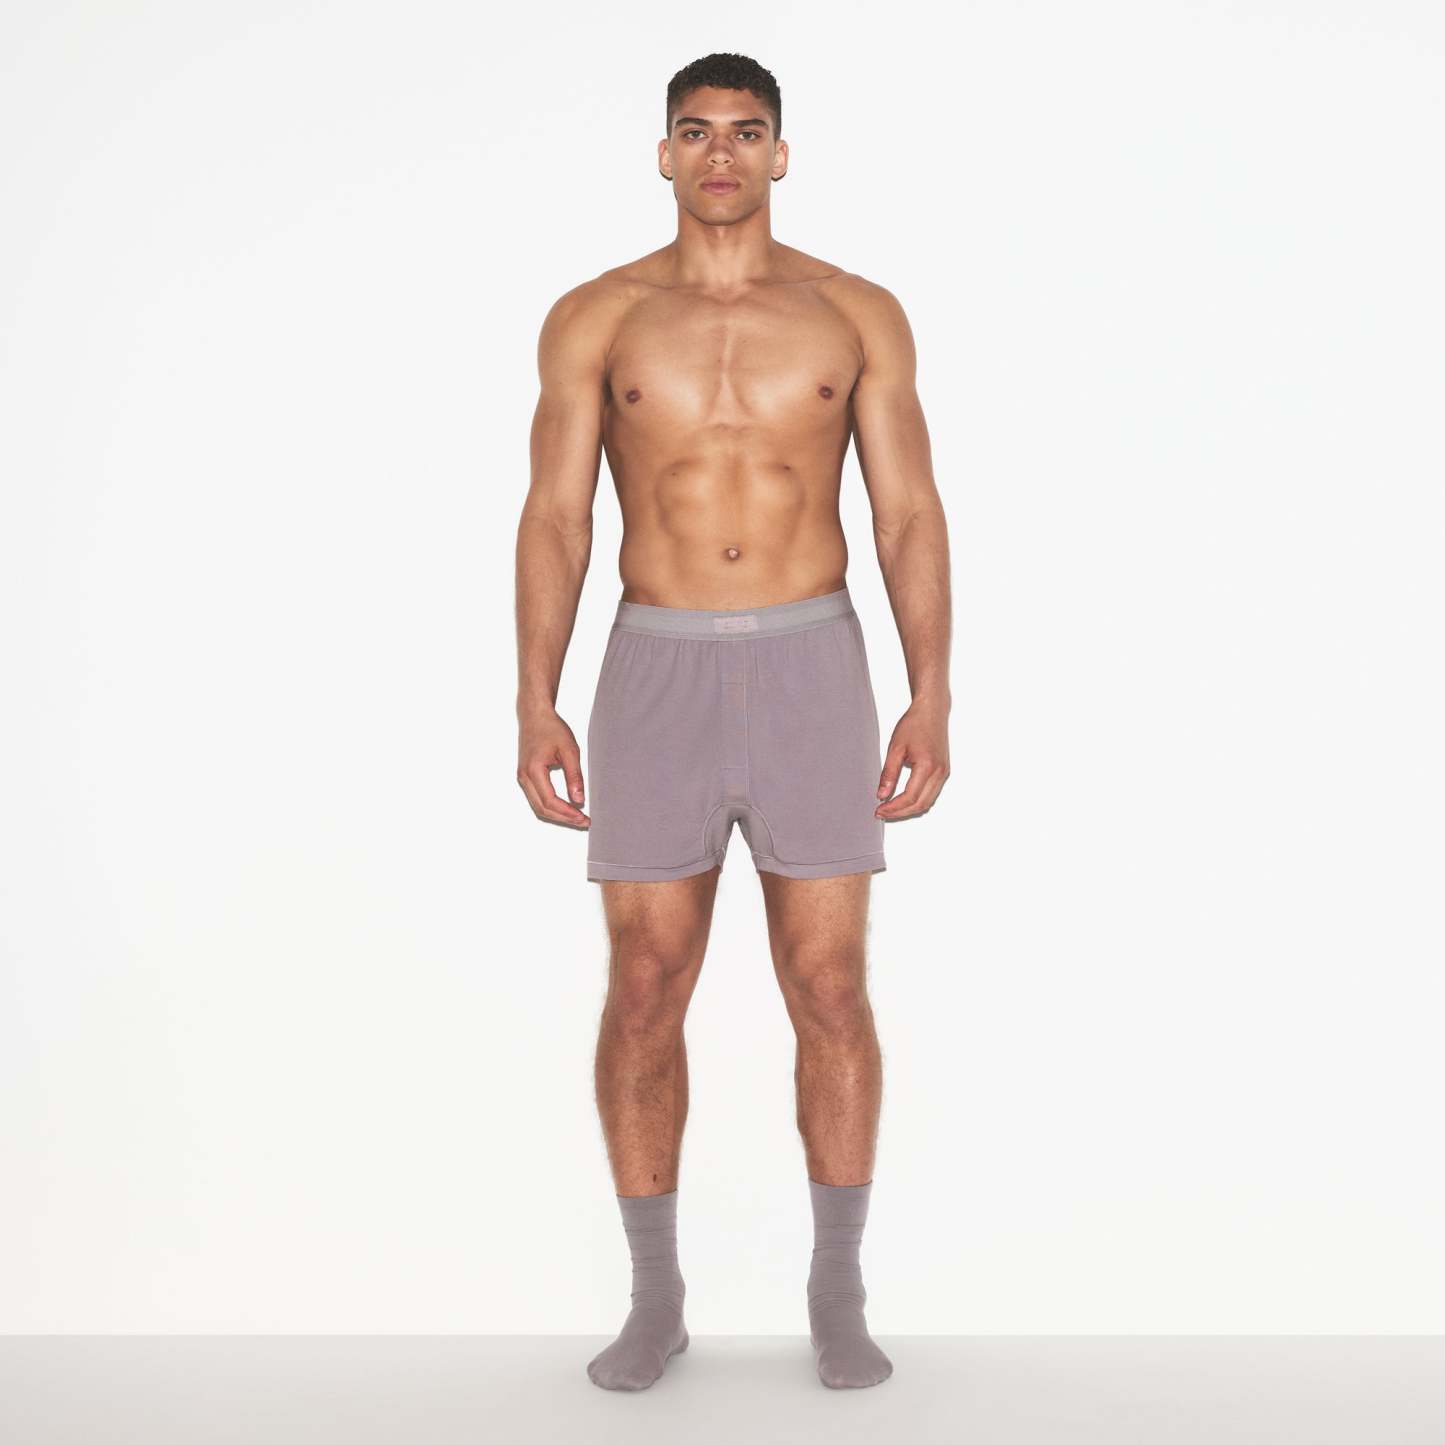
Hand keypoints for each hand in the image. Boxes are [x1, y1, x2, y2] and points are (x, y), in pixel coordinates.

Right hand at [517, 707, 589, 828]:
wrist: (535, 715)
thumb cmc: (550, 728)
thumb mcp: (569, 750)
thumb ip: (574, 776)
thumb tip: (579, 800)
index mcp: (534, 770)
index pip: (550, 801)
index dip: (568, 813)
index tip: (583, 817)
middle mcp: (524, 777)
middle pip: (542, 809)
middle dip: (564, 818)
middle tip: (583, 821)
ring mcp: (523, 777)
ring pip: (538, 806)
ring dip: (557, 815)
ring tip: (577, 817)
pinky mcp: (526, 776)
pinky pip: (537, 799)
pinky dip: (551, 807)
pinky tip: (565, 807)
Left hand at [875, 698, 950, 820]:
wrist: (931, 711)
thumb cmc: (915, 724)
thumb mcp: (895, 748)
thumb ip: (888, 774)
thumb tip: (882, 795)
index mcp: (927, 766)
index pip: (910, 797)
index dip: (893, 808)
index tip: (880, 810)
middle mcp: (939, 772)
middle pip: (920, 805)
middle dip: (900, 812)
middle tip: (882, 813)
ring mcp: (944, 773)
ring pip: (927, 802)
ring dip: (909, 809)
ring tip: (891, 808)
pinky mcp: (944, 771)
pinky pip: (931, 794)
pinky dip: (917, 801)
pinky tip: (903, 800)